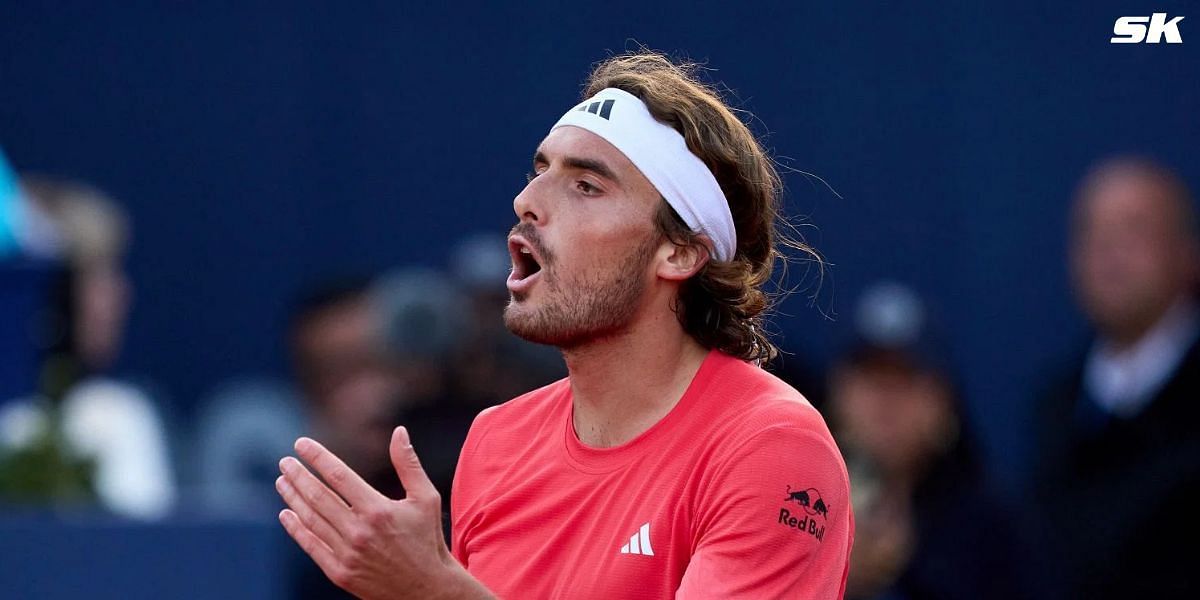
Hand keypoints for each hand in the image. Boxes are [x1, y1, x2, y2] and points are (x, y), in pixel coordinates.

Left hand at [276, 426, 492, 599]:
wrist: (427, 589)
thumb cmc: (428, 540)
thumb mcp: (426, 498)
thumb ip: (408, 463)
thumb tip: (399, 431)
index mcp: (378, 510)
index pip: (338, 475)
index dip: (317, 457)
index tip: (300, 444)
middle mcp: (358, 531)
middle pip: (318, 496)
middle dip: (298, 475)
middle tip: (285, 461)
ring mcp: (347, 554)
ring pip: (311, 519)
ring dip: (293, 498)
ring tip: (282, 481)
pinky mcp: (340, 573)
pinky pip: (312, 547)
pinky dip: (296, 529)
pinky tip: (286, 515)